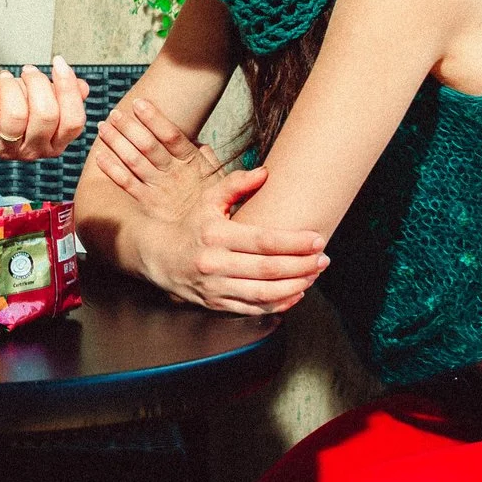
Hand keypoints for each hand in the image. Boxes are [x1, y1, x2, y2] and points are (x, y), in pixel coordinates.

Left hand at [0, 59, 88, 161]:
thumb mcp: (39, 97)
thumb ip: (64, 94)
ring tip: (5, 80)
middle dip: (37, 82)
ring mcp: (5, 149)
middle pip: (46, 115)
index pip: (74, 121)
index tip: (58, 62)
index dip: (69, 88)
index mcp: (55, 142)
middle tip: (27, 71)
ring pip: (15, 114)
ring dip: (10, 87)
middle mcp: (33, 150)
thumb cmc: (10, 103)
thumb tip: (83, 87)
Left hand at [88, 95, 223, 221]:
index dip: (154, 118)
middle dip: (129, 128)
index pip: (171, 136)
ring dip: (117, 143)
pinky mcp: (148, 203)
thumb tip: (198, 142)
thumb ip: (208, 159)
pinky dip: (112, 169)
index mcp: (192, 163)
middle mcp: (174, 174)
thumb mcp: (219, 178)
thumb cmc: (215, 202)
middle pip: (148, 146)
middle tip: (114, 113)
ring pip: (134, 162)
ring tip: (102, 128)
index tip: (139, 103)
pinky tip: (100, 156)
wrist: (210, 235)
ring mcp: (159, 189)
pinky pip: (127, 184)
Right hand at [138, 168, 330, 317]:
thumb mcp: (208, 200)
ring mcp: (215, 287)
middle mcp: (215, 263)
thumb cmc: (190, 226)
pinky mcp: (216, 304)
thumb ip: (236, 185)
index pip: (263, 240)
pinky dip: (278, 304)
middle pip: (268, 269)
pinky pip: (253, 308)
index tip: (317, 239)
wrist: (158, 257)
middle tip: (324, 260)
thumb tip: (265, 172)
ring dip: (295, 286)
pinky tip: (296, 293)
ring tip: (314, 276)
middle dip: (302, 266)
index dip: (294, 242)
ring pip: (263, 293)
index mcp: (216, 234)